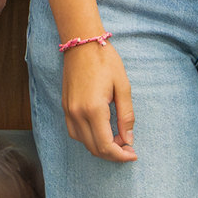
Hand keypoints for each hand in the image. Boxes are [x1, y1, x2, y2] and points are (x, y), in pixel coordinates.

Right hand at [60, 41, 136, 160]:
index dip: (121, 155)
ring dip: (100, 147)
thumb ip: (126, 115)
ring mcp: (68, 111)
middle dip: (113, 153)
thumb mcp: (123, 86)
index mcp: (94, 109)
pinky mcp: (65, 106)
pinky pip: (75, 132)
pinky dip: (88, 138)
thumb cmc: (105, 60)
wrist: (82, 42)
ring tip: (116, 138)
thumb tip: (128, 139)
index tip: (133, 153)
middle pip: (94, 148)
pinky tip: (100, 131)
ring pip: (84, 142)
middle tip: (128, 146)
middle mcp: (77, 114)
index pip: (106, 146)